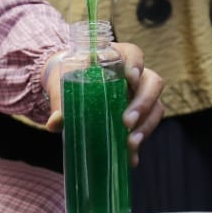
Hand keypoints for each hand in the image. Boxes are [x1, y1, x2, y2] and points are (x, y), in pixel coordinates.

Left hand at [44, 42, 164, 167]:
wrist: (70, 85)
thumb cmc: (69, 76)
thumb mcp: (62, 85)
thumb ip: (59, 101)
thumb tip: (55, 122)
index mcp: (117, 57)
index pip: (134, 54)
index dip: (136, 64)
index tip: (130, 78)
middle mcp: (135, 75)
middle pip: (152, 83)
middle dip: (143, 103)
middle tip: (126, 121)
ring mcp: (140, 95)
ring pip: (156, 107)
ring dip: (146, 126)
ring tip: (130, 144)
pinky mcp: (139, 115)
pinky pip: (146, 127)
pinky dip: (139, 143)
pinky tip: (131, 158)